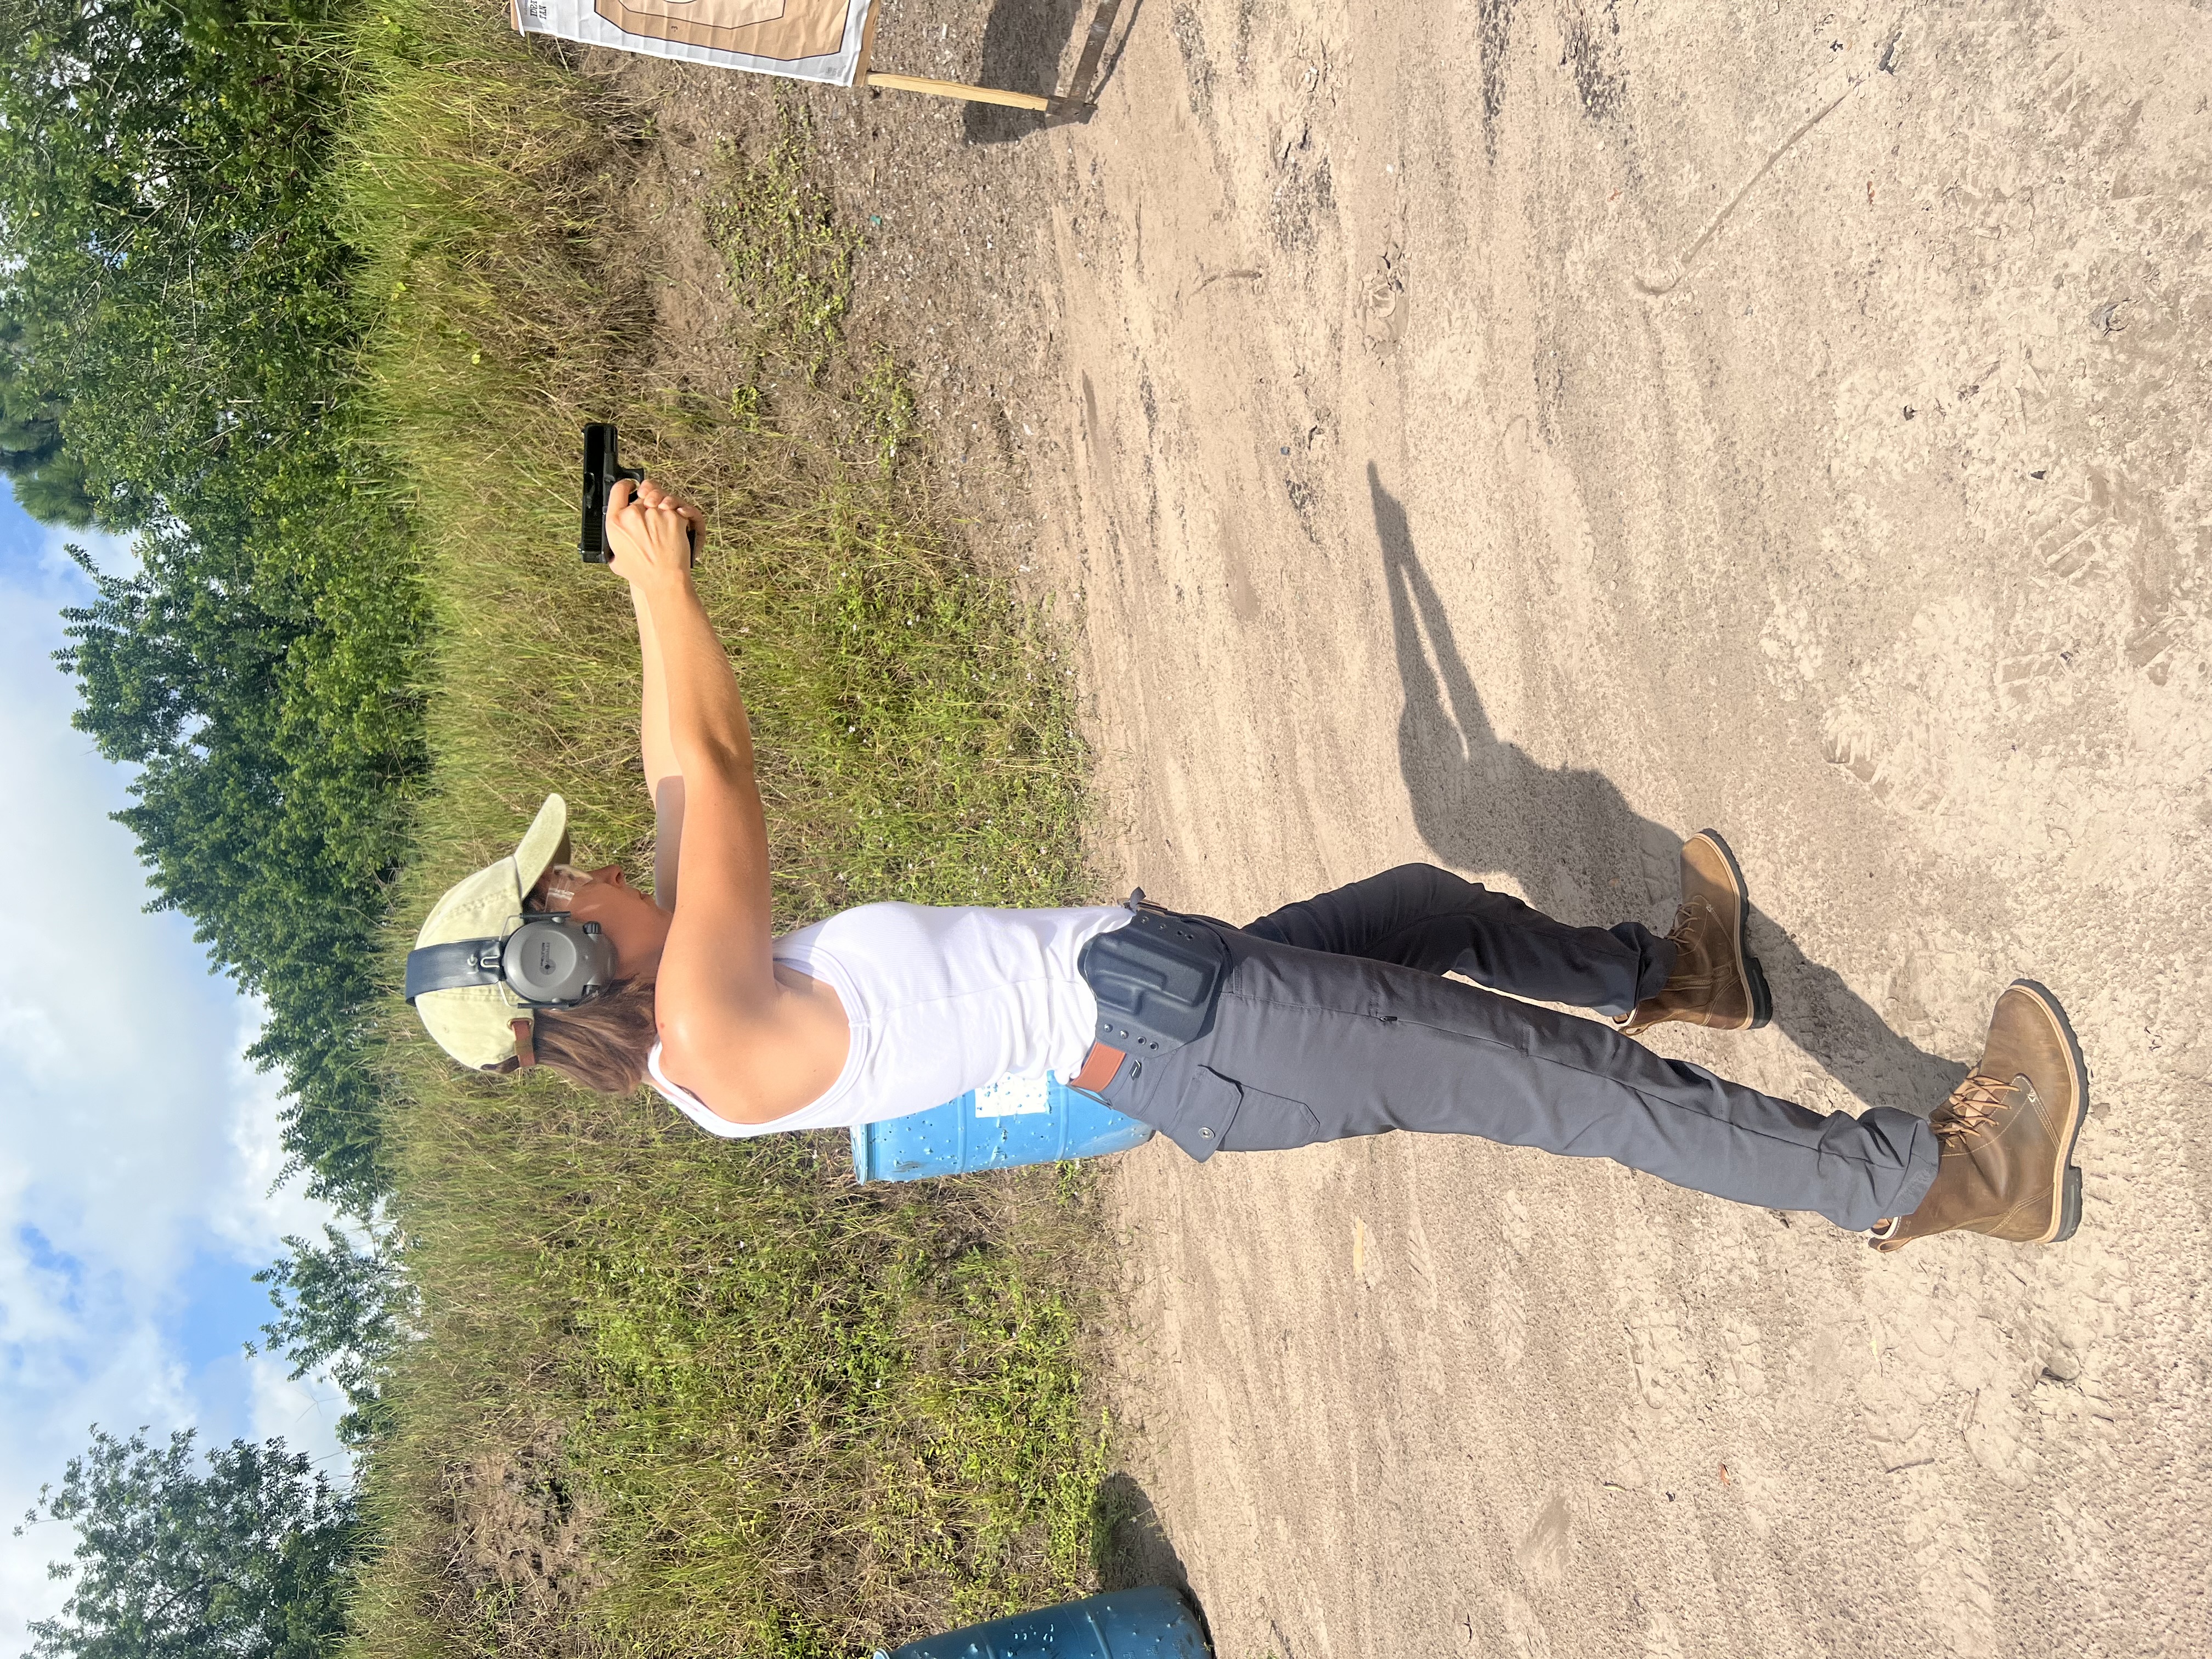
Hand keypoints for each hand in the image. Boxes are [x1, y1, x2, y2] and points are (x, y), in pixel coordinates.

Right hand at [605, 477, 703, 591]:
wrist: (664, 580)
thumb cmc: (642, 573)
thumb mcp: (616, 558)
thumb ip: (614, 541)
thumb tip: (618, 533)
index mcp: (615, 522)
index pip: (618, 489)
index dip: (626, 485)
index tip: (631, 487)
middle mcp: (633, 514)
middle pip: (642, 495)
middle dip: (648, 503)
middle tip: (652, 515)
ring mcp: (654, 514)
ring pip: (660, 499)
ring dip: (663, 506)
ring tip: (663, 522)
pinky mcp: (673, 517)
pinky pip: (675, 508)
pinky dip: (676, 516)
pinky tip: (674, 528)